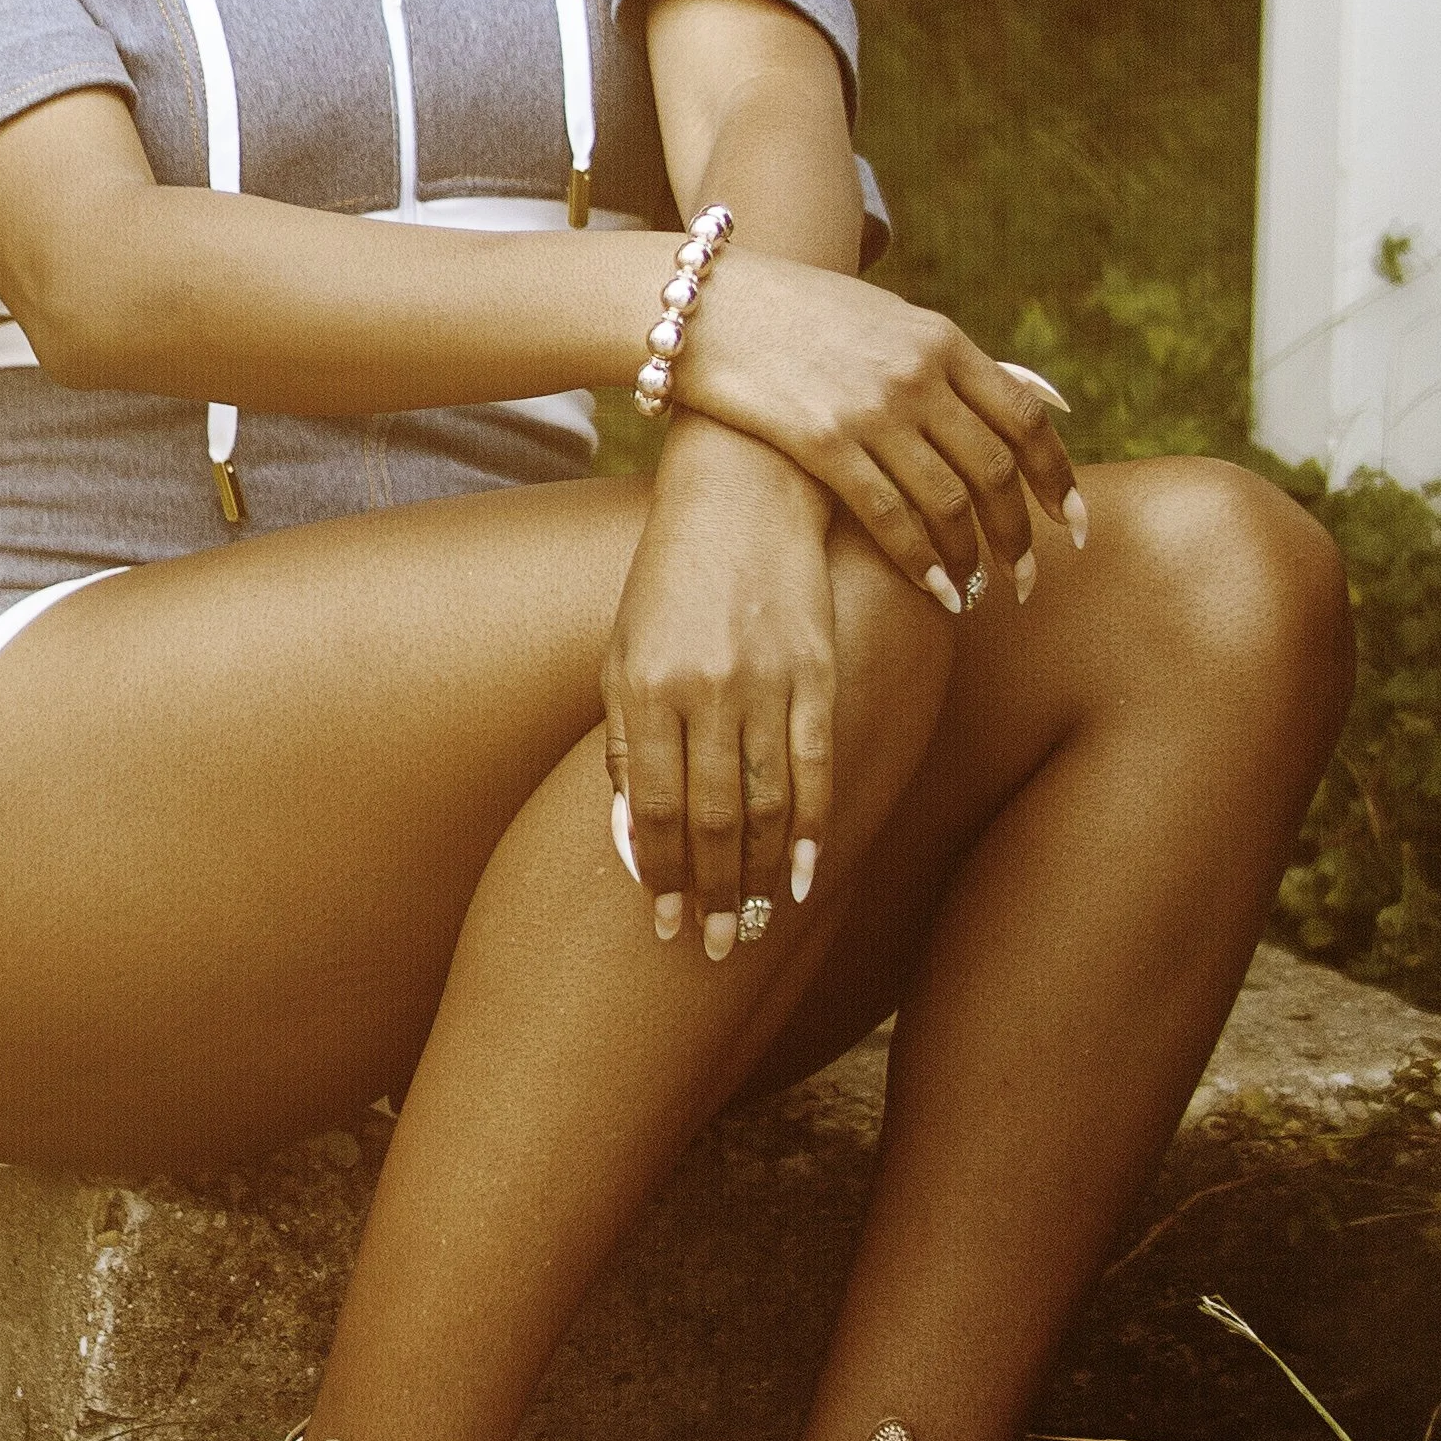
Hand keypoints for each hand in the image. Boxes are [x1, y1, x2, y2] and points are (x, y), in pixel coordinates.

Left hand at [603, 420, 836, 957]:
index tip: (665, 921)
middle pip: (708, 820)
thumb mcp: (623, 647)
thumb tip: (630, 828)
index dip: (659, 875)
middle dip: (709, 894)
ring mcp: (766, 681)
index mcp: (644, 687)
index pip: (650, 808)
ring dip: (757, 876)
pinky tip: (804, 874)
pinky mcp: (818, 669)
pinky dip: (812, 827)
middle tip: (714, 948)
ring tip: (752, 925)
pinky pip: (816, 766)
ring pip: (764, 804)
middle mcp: (705, 691)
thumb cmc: (671, 577)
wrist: (746, 492)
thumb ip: (622, 736)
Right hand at [676, 257, 1084, 611]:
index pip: (1026, 418)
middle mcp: (917, 374)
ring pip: (949, 501)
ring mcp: (872, 408)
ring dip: (973, 556)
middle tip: (1027, 578)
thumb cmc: (801, 314)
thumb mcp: (890, 317)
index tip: (1073, 524)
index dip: (1059, 478)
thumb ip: (954, 362)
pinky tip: (936, 590)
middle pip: (995, 469)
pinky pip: (890, 516)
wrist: (708, 304)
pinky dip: (922, 560)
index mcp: (942, 340)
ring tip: (979, 591)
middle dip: (1019, 534)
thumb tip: (1035, 400)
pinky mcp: (823, 441)